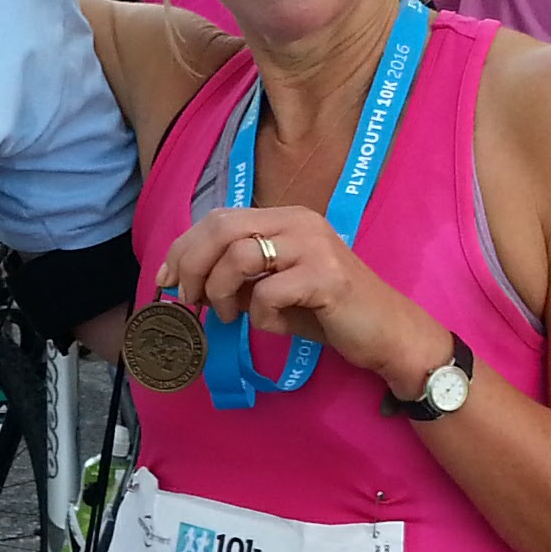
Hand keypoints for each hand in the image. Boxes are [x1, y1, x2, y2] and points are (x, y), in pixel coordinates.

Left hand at [155, 205, 451, 396]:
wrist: (385, 333)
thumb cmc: (326, 312)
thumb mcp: (272, 289)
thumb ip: (237, 278)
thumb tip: (185, 282)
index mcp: (283, 218)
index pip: (217, 219)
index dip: (183, 249)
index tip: (165, 281)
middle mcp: (298, 222)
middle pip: (221, 228)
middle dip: (192, 266)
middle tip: (189, 300)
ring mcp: (314, 246)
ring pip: (239, 256)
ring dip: (222, 292)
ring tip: (230, 316)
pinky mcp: (327, 277)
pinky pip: (269, 293)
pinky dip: (261, 316)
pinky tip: (274, 325)